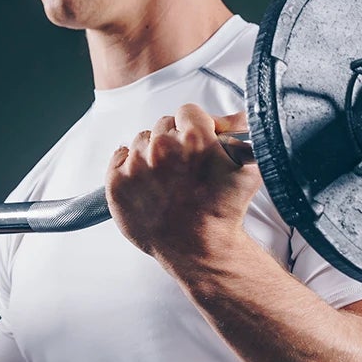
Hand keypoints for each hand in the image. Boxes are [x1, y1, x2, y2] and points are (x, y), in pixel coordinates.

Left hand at [106, 103, 261, 266]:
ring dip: (152, 155)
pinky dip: (128, 167)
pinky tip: (146, 184)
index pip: (188, 112)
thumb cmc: (223, 213)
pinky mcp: (117, 183)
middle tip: (182, 168)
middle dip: (174, 141)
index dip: (194, 126)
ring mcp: (137, 166)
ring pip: (141, 141)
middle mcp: (163, 148)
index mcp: (194, 138)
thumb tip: (235, 116)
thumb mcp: (244, 169)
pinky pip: (118, 157)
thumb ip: (239, 135)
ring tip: (166, 181)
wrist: (199, 249)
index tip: (196, 141)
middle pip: (163, 125)